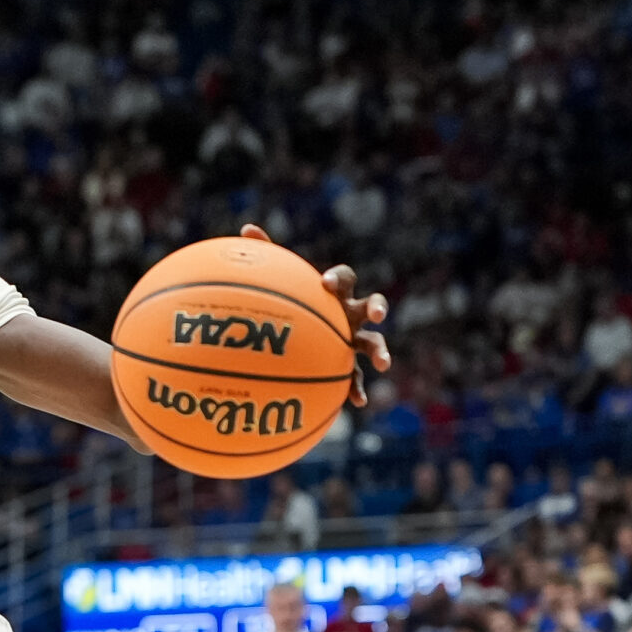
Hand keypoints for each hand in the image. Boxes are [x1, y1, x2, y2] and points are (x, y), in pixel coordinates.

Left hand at [239, 224, 389, 406]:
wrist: (299, 336)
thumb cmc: (291, 306)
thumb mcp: (280, 285)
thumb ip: (267, 257)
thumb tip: (247, 228)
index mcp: (334, 293)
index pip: (343, 278)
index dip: (337, 279)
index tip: (325, 284)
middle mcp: (350, 314)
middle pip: (371, 305)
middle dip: (377, 307)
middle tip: (375, 313)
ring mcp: (353, 340)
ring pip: (373, 342)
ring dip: (381, 350)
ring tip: (384, 364)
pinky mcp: (348, 366)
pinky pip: (356, 378)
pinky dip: (358, 389)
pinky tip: (357, 403)